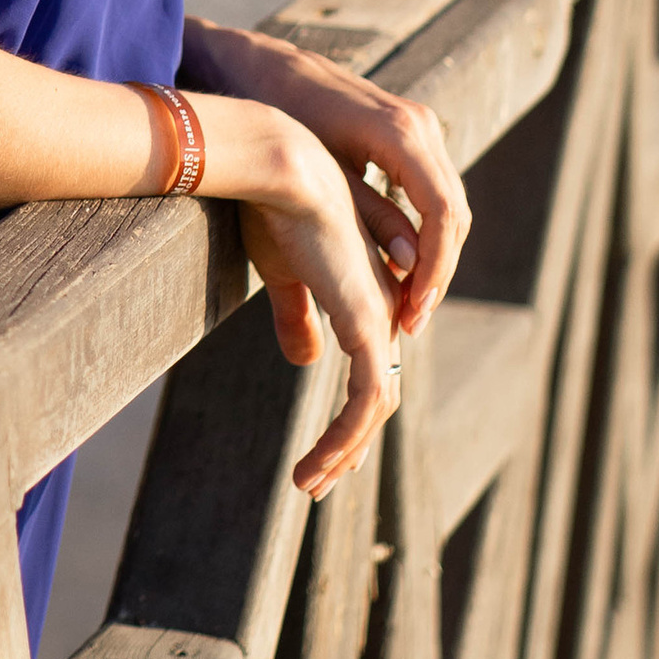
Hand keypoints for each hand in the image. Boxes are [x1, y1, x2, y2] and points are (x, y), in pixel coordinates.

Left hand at [185, 15, 470, 340]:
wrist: (261, 66)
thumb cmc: (279, 117)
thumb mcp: (318, 175)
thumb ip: (364, 220)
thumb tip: (408, 269)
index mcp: (402, 134)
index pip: (443, 213)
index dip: (435, 267)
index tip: (413, 311)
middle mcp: (420, 126)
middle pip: (454, 214)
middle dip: (437, 271)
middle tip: (409, 323)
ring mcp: (419, 127)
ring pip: (447, 206)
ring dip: (433, 257)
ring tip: (405, 306)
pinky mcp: (408, 135)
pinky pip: (431, 192)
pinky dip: (424, 233)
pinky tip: (397, 268)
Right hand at [235, 125, 409, 501]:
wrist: (286, 174)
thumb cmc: (276, 210)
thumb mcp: (282, 274)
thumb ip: (298, 315)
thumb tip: (307, 361)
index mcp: (365, 295)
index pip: (371, 366)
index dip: (352, 412)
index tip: (328, 448)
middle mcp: (382, 311)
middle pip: (379, 395)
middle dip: (352, 444)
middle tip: (322, 479)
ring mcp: (380, 321)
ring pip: (374, 408)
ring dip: (343, 453)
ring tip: (308, 484)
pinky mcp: (367, 329)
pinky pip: (363, 405)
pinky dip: (341, 443)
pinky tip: (310, 468)